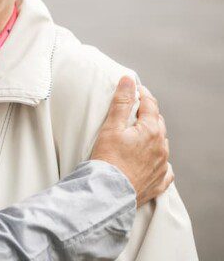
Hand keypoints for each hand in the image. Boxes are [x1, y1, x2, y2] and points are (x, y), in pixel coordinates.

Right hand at [90, 77, 172, 205]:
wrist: (109, 192)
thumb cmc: (108, 159)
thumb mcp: (112, 126)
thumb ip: (122, 101)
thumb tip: (128, 80)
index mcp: (152, 131)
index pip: (150, 105)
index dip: (142, 94)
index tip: (134, 89)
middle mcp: (162, 147)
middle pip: (158, 123)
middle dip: (147, 114)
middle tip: (133, 111)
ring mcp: (162, 166)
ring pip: (162, 144)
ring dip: (152, 136)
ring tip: (138, 135)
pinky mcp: (159, 182)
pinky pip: (165, 169)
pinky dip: (159, 162)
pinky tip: (151, 161)